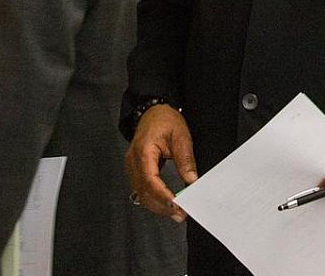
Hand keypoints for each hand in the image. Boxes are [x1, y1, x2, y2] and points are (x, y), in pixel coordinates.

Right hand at [124, 105, 197, 221]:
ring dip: (158, 206)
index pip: (150, 180)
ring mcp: (132, 166)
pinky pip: (142, 189)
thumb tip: (192, 181)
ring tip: (176, 213)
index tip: (177, 206)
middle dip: (162, 206)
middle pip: (144, 191)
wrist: (152, 111)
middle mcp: (133, 161)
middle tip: (181, 214)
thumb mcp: (180, 136)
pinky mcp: (136, 169)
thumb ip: (185, 159)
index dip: (163, 196)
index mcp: (143, 151)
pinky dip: (154, 199)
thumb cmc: (164, 119)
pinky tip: (166, 204)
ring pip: (141, 193)